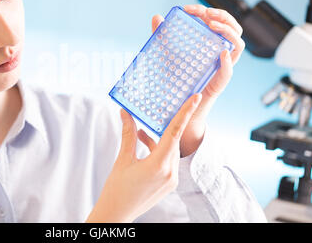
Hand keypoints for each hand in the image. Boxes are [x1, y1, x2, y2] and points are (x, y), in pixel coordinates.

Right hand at [85, 93, 201, 222]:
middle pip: (173, 141)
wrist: (117, 214)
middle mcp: (170, 173)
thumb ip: (128, 134)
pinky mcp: (169, 184)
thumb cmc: (116, 189)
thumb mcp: (123, 159)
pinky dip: (158, 151)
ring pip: (170, 151)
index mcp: (159, 165)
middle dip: (169, 124)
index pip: (175, 132)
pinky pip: (167, 161)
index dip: (185, 113)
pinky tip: (144, 145)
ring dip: (159, 140)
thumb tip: (125, 113)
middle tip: (169, 107)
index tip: (195, 98)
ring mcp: (171, 180)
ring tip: (140, 133)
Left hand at [151, 5, 244, 156]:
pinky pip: (229, 72)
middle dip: (222, 16)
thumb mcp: (168, 55)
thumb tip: (157, 17)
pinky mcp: (217, 84)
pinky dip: (227, 62)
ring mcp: (221, 69)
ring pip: (238, 45)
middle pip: (234, 29)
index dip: (206, 11)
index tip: (188, 9)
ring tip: (213, 24)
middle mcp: (219, 55)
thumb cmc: (177, 82)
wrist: (179, 111)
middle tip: (205, 12)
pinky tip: (220, 52)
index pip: (218, 22)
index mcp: (210, 46)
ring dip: (228, 31)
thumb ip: (163, 37)